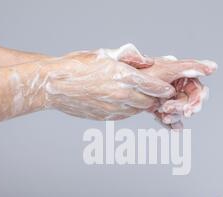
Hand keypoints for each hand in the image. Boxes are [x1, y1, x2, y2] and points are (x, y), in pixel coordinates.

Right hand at [12, 44, 175, 120]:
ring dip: (141, 105)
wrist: (54, 86)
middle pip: (149, 102)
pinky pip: (124, 115)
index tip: (169, 90)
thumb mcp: (104, 54)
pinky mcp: (105, 117)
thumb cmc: (76, 66)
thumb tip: (147, 61)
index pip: (154, 87)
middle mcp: (121, 95)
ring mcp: (113, 108)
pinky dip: (128, 110)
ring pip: (137, 110)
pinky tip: (123, 102)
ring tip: (138, 97)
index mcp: (123, 76)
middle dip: (154, 98)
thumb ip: (129, 58)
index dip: (164, 90)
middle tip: (155, 94)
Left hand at [140, 56, 216, 128]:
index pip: (196, 87)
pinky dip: (170, 123)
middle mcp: (175, 85)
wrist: (115, 84)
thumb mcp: (165, 69)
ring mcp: (167, 97)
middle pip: (190, 101)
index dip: (197, 99)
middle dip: (185, 108)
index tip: (191, 109)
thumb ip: (190, 67)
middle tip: (177, 114)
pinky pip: (169, 118)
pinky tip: (172, 129)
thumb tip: (214, 67)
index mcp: (179, 74)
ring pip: (179, 111)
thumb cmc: (139, 72)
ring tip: (164, 116)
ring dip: (175, 115)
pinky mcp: (158, 108)